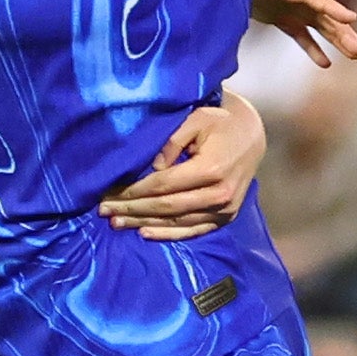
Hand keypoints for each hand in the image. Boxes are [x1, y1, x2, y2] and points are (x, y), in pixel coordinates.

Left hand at [101, 94, 266, 239]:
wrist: (253, 136)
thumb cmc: (219, 123)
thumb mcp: (195, 120)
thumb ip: (171, 142)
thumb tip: (151, 168)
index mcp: (211, 169)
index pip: (163, 185)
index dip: (133, 191)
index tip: (109, 192)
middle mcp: (219, 194)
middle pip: (166, 207)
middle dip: (131, 209)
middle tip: (104, 210)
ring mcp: (225, 209)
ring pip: (176, 222)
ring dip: (143, 224)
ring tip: (116, 223)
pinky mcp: (226, 217)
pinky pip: (193, 231)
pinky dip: (168, 235)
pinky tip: (144, 233)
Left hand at [246, 0, 356, 66]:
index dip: (332, 8)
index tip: (351, 18)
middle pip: (326, 17)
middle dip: (344, 33)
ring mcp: (294, 10)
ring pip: (322, 28)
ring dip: (339, 42)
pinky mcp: (286, 21)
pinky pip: (304, 37)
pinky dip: (314, 50)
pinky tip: (327, 64)